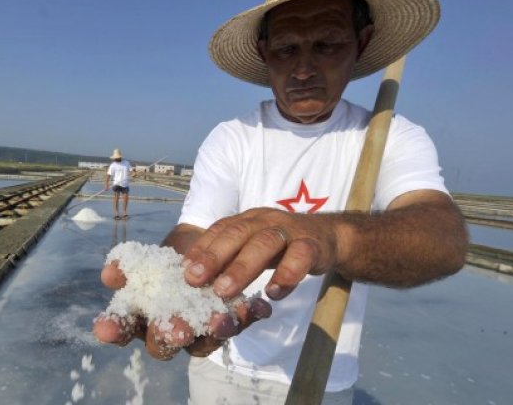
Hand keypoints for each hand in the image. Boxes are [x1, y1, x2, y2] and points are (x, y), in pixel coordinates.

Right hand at [92, 261, 270, 359]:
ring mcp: (199, 333)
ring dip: (213, 330)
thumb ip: (129, 265)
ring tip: (221, 319)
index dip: (113, 330)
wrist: (202, 248)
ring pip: (204, 342)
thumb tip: (111, 273)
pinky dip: (248, 315)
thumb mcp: (147, 258)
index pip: (121, 329)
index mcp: (140, 318)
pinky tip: (258, 306)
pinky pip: (238, 325)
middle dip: (170, 336)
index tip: (105, 329)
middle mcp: (168, 332)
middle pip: (163, 344)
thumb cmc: (166, 261)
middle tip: (177, 330)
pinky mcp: (229, 324)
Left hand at [182, 207, 338, 300]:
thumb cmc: (283, 245)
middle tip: (194, 280)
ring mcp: (290, 230)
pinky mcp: (313, 245)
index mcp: (248, 220)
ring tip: (224, 291)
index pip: (220, 230)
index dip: (201, 249)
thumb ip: (231, 259)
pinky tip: (273, 293)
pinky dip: (286, 274)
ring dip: (242, 267)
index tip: (182, 271)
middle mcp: (265, 220)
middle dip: (214, 256)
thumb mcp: (254, 247)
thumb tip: (196, 280)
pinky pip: (299, 257)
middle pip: (237, 233)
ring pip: (264, 243)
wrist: (330, 237)